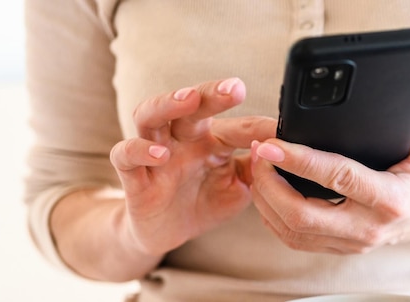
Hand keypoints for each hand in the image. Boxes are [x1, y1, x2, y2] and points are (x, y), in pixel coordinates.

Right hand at [110, 78, 275, 255]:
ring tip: (187, 99)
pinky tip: (159, 153)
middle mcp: (183, 139)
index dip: (260, 127)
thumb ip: (257, 169)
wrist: (167, 232)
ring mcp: (155, 153)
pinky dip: (139, 149)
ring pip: (151, 116)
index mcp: (212, 139)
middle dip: (211, 93)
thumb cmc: (205, 201)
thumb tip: (283, 149)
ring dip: (168, 104)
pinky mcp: (133, 175)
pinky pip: (125, 154)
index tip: (284, 128)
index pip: (237, 126)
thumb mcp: (239, 188)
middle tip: (234, 88)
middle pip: (191, 105)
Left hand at [250, 92, 409, 253]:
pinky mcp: (339, 249)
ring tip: (256, 167)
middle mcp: (367, 227)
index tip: (272, 144)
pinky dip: (272, 217)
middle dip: (270, 183)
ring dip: (266, 200)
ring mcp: (350, 243)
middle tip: (258, 153)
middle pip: (302, 214)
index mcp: (390, 200)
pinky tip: (266, 192)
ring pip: (292, 231)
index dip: (300, 160)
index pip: (337, 178)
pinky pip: (295, 239)